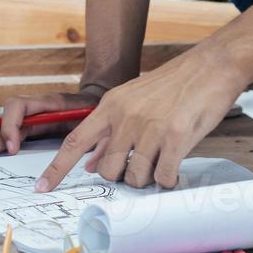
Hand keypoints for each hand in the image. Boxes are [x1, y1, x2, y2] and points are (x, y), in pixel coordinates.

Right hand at [0, 90, 100, 159]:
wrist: (94, 100)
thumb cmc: (93, 110)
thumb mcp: (90, 118)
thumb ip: (83, 131)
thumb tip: (82, 154)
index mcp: (46, 103)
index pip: (17, 107)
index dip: (11, 126)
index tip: (14, 149)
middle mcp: (31, 108)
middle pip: (3, 120)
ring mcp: (27, 117)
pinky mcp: (26, 126)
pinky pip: (3, 130)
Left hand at [35, 42, 249, 191]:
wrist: (210, 66)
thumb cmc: (172, 85)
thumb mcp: (133, 101)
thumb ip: (110, 133)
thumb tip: (90, 164)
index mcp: (110, 106)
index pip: (74, 142)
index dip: (56, 169)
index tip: (42, 187)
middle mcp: (125, 117)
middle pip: (108, 171)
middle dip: (122, 176)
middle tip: (141, 161)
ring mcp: (150, 127)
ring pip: (135, 178)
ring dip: (148, 178)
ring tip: (162, 159)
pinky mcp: (177, 136)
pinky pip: (163, 177)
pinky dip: (168, 179)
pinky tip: (175, 164)